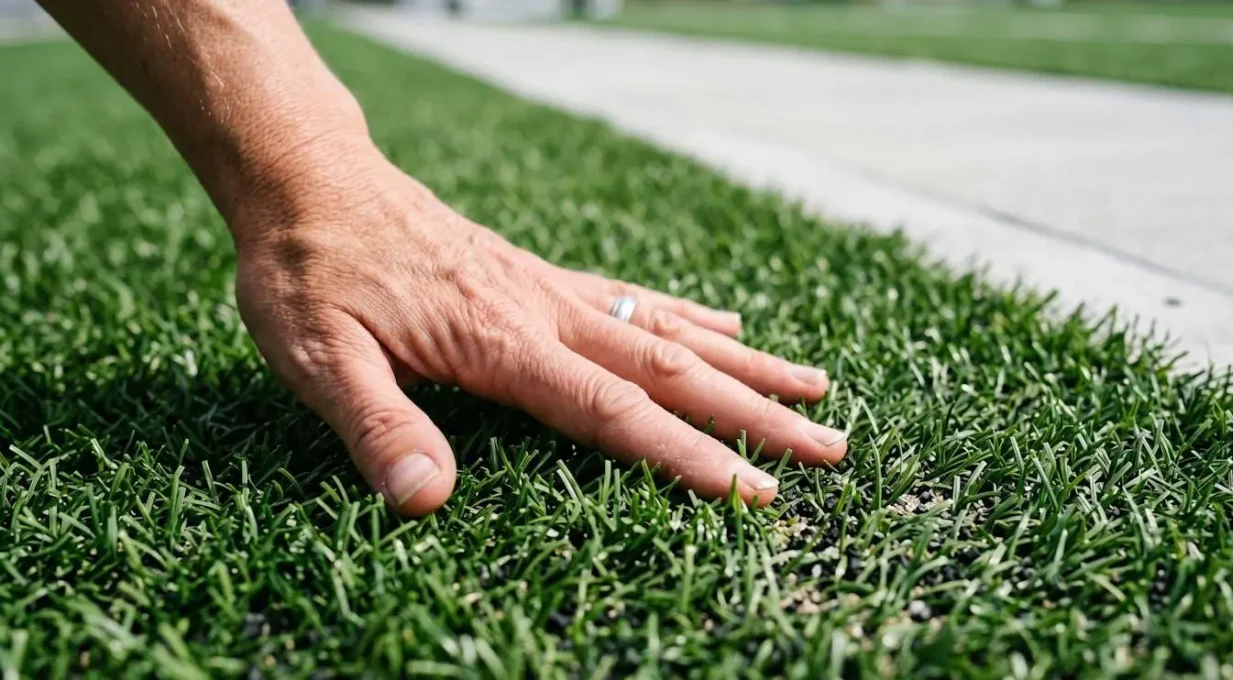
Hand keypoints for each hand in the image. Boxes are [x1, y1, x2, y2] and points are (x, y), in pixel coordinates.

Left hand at [233, 147, 847, 515]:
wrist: (308, 180)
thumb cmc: (309, 274)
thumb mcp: (317, 358)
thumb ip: (376, 426)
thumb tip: (424, 502)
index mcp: (502, 342)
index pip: (616, 411)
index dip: (690, 456)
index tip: (758, 491)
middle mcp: (545, 313)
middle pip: (673, 370)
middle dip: (755, 416)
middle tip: (831, 447)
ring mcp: (550, 290)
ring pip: (670, 331)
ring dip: (747, 366)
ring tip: (816, 387)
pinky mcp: (540, 277)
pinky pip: (635, 298)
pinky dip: (692, 318)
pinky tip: (729, 327)